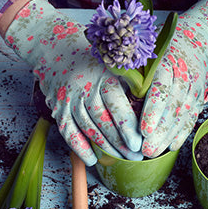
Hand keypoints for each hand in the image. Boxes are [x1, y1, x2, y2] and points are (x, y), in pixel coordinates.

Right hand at [5, 0, 142, 164]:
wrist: (54, 48)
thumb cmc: (92, 58)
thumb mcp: (114, 62)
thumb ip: (132, 80)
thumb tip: (153, 103)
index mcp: (102, 77)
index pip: (116, 106)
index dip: (128, 127)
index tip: (140, 142)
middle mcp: (84, 89)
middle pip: (103, 121)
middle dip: (120, 142)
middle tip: (136, 156)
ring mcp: (69, 101)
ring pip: (87, 129)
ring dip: (105, 147)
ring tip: (121, 159)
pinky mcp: (58, 109)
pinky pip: (68, 133)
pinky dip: (79, 148)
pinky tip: (92, 160)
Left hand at [140, 0, 207, 156]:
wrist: (197, 40)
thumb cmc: (160, 48)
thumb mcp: (145, 51)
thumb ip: (130, 66)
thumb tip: (106, 78)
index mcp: (166, 63)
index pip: (160, 89)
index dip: (153, 111)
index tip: (143, 129)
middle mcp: (183, 76)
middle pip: (172, 107)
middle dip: (159, 130)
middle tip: (145, 149)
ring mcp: (194, 88)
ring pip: (183, 114)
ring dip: (169, 136)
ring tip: (153, 152)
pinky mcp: (200, 96)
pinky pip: (192, 117)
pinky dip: (183, 132)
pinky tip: (172, 146)